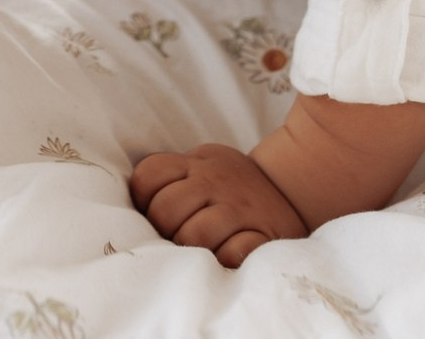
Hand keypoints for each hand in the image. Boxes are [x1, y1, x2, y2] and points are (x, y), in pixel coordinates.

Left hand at [130, 144, 308, 267]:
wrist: (291, 187)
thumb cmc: (230, 185)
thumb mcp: (202, 167)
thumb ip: (172, 177)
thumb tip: (132, 211)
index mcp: (196, 165)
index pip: (149, 175)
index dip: (144, 198)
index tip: (156, 212)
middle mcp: (216, 183)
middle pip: (165, 210)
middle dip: (164, 230)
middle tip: (176, 237)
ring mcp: (239, 209)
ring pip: (194, 235)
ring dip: (191, 250)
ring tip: (198, 251)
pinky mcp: (263, 235)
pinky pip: (232, 253)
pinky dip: (224, 259)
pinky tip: (226, 256)